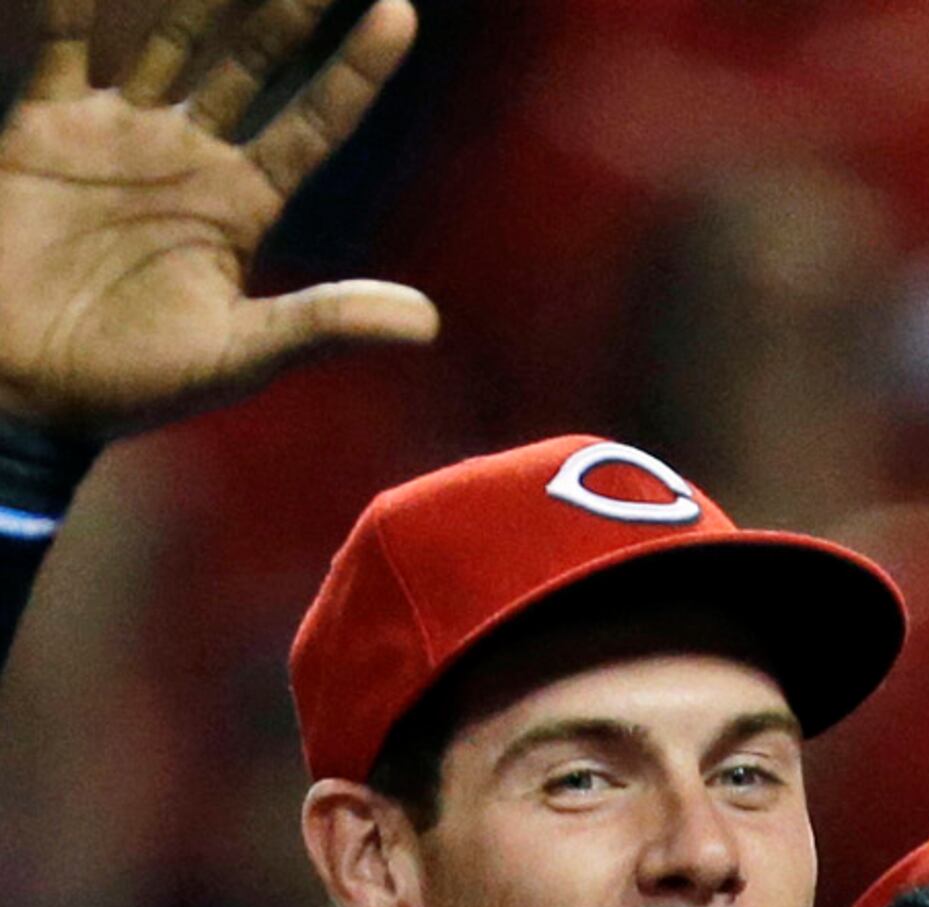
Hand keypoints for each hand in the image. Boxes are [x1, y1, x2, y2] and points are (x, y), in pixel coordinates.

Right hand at [0, 0, 435, 436]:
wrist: (22, 387)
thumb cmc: (133, 381)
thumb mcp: (240, 354)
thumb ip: (326, 324)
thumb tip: (429, 324)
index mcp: (244, 202)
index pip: (316, 120)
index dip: (356, 69)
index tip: (400, 11)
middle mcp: (189, 156)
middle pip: (249, 60)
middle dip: (285, 8)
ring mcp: (118, 134)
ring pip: (168, 39)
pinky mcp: (44, 127)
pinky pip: (62, 43)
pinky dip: (72, 0)